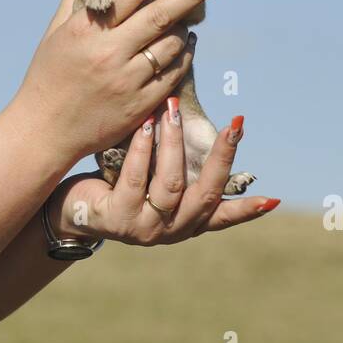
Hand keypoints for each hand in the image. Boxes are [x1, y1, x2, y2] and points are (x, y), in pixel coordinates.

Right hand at [11, 0, 231, 165]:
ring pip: (172, 43)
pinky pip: (174, 73)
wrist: (44, 131)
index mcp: (85, 30)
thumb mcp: (55, 32)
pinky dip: (185, 54)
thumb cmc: (48, 76)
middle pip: (161, 14)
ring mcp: (127, 81)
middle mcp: (108, 53)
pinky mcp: (140, 105)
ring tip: (191, 11)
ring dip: (186, 23)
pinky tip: (186, 41)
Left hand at [47, 105, 278, 244]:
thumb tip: (194, 115)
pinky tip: (145, 124)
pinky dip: (143, 149)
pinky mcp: (118, 220)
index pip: (222, 217)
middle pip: (205, 195)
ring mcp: (144, 229)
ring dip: (174, 145)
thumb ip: (178, 163)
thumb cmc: (116, 186)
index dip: (247, 209)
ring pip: (171, 186)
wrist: (69, 210)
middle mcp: (170, 231)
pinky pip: (136, 179)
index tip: (272, 198)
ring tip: (173, 111)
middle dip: (221, 158)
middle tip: (234, 126)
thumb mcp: (152, 178)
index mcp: (184, 223)